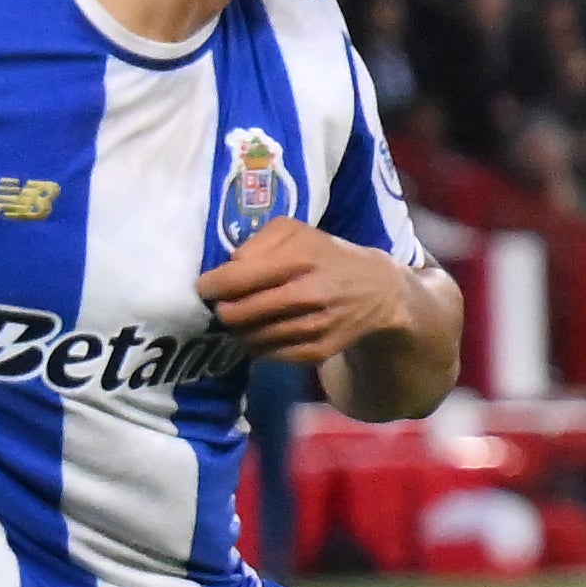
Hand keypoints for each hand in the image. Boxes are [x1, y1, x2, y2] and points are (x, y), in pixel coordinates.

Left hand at [196, 225, 434, 367]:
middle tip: (225, 304)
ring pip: (250, 337)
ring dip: (239, 329)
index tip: (207, 287)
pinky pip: (269, 354)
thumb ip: (257, 241)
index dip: (210, 286)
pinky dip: (258, 345)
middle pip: (236, 313)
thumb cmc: (326, 256)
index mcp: (299, 259)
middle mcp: (307, 294)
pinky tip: (264, 332)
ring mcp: (314, 326)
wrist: (379, 292)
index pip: (233, 280)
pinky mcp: (318, 350)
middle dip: (223, 310)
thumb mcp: (296, 232)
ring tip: (244, 318)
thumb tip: (231, 268)